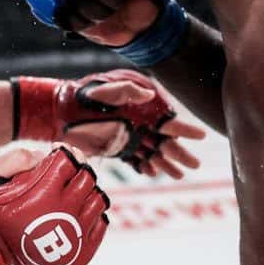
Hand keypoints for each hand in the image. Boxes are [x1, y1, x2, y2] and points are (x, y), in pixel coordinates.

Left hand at [15, 70, 206, 177]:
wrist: (62, 110)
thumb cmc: (84, 96)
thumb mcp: (104, 90)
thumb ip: (125, 90)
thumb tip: (148, 94)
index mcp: (142, 108)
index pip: (168, 120)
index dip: (185, 129)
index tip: (201, 135)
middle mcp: (139, 123)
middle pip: (165, 141)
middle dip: (180, 153)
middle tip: (195, 165)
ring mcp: (129, 137)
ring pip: (153, 152)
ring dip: (165, 163)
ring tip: (179, 175)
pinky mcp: (118, 148)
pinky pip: (135, 160)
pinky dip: (144, 167)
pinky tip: (151, 173)